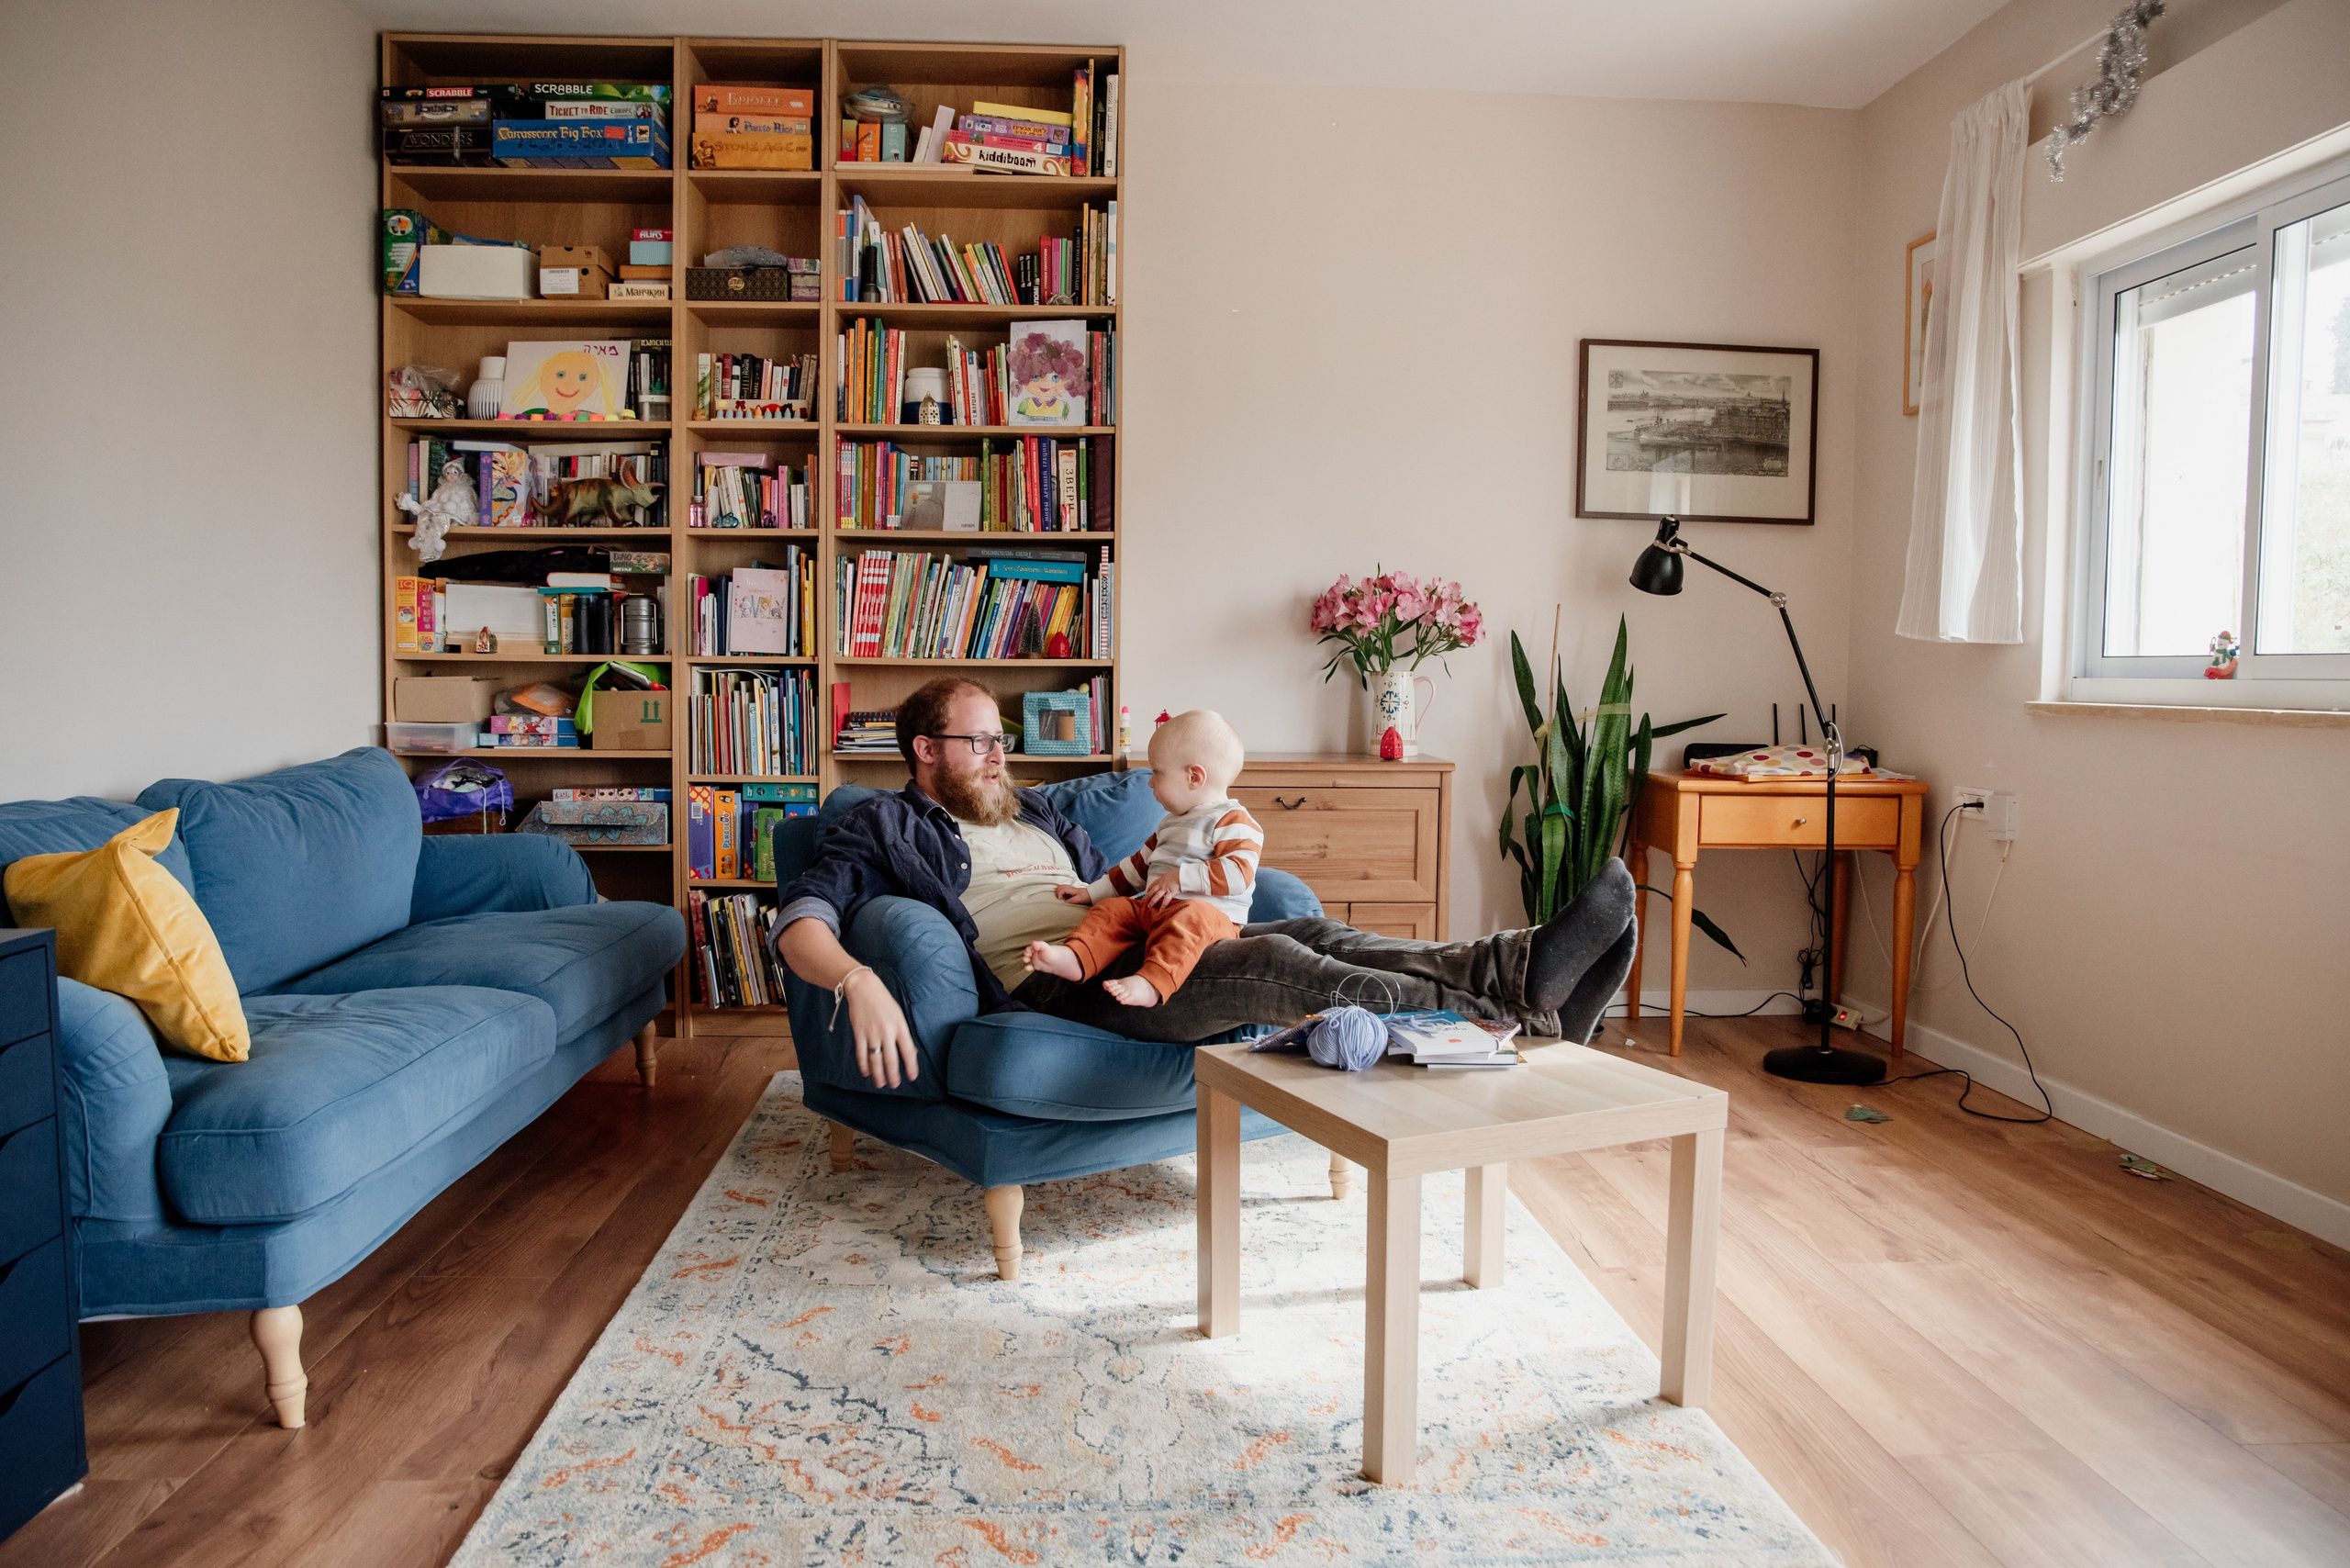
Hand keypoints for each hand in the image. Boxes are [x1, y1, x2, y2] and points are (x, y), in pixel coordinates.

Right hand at [843, 969, 918, 1087]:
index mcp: (900, 1026)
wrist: (863, 989)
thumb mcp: (899, 1015)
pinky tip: (867, 1073)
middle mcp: (887, 1032)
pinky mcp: (859, 1034)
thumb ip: (903, 1034)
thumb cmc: (884, 1001)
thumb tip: (911, 1053)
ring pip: (876, 1060)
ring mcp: (872, 1034)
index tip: (912, 1077)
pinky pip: (861, 1054)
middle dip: (893, 1075)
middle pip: (891, 1059)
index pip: (908, 1051)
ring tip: (881, 1084)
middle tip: (894, 1085)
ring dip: (878, 1074)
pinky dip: (864, 1065)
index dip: (911, 1066)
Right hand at [1055, 883, 1092, 904]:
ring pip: (1062, 887)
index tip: (1060, 899)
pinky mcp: (1072, 890)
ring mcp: (1071, 888)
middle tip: (1058, 899)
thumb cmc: (1087, 896)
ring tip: (1057, 895)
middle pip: (1060, 887)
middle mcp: (1070, 888)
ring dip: (1058, 890)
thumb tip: (1065, 902)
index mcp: (1072, 890)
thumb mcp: (1080, 899)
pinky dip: (1061, 889)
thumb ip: (1073, 900)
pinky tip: (1060, 892)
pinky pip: (1064, 888)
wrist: (1092, 894)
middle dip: (1057, 892)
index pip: (1062, 890)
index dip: (1059, 894)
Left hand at [1142, 872, 1181, 909]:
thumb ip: (1169, 876)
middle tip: (1144, 900)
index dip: (1150, 888)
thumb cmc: (1179, 872)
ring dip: (1152, 901)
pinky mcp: (1170, 892)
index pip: (1154, 884)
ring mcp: (1165, 888)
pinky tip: (1161, 910)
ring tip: (1149, 906)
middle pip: (1153, 890)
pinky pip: (1165, 900)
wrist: (1183, 874)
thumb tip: (1169, 876)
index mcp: (1162, 878)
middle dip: (1148, 896)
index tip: (1147, 891)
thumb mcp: (1171, 872)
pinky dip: (1163, 906)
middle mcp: (1162, 884)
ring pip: (1157, 896)